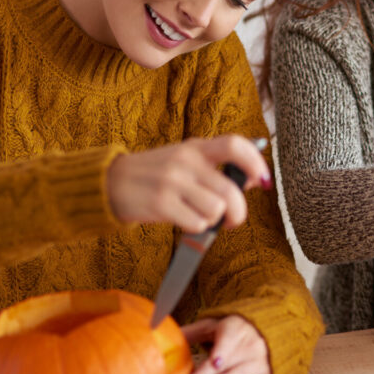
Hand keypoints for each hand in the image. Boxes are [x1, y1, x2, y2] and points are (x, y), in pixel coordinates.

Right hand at [107, 135, 270, 232]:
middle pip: (231, 190)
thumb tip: (256, 179)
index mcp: (195, 147)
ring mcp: (172, 181)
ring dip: (213, 221)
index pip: (235, 145)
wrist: (110, 182)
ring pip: (216, 210)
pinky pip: (197, 223)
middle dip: (239, 213)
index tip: (263, 180)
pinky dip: (195, 228)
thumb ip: (217, 168)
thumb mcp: (185, 161)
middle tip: (232, 220)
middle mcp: (186, 160)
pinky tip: (183, 221)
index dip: (256, 162)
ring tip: (199, 217)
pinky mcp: (160, 203)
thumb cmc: (155, 174)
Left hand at [180, 316, 272, 373]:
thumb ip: (191, 334)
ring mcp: (259, 361)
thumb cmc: (231, 332)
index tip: (213, 362)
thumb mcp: (212, 327)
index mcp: (234, 329)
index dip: (221, 351)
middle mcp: (249, 344)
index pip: (227, 340)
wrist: (263, 331)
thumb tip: (159, 336)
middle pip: (227, 362)